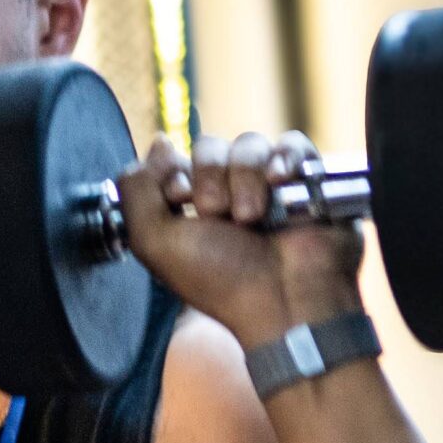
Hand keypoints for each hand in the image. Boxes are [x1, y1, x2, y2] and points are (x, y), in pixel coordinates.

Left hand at [115, 130, 365, 346]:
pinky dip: (284, 158)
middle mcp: (226, 193)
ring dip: (246, 177)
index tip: (180, 198)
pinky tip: (281, 180)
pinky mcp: (305, 181)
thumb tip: (159, 142)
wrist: (283, 300)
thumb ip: (136, 191)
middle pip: (210, 147)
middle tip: (219, 215)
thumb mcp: (154, 242)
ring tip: (252, 217)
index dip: (175, 173)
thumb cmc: (219, 279)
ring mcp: (266, 186)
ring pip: (249, 145)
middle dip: (210, 176)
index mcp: (189, 207)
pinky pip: (291, 144)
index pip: (174, 160)